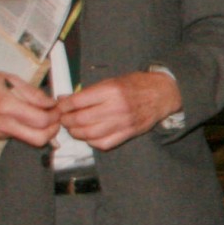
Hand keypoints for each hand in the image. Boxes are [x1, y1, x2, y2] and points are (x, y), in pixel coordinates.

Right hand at [0, 68, 59, 147]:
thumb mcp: (8, 78)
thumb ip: (32, 93)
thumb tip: (51, 103)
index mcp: (6, 106)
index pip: (41, 120)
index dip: (55, 115)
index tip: (57, 106)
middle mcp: (3, 123)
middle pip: (39, 139)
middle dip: (53, 129)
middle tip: (55, 116)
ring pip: (31, 140)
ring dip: (44, 131)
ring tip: (45, 115)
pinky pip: (20, 135)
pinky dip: (31, 129)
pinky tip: (30, 116)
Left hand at [56, 70, 182, 152]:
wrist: (163, 94)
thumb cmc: (136, 85)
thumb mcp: (113, 81)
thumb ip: (90, 92)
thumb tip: (64, 99)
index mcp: (112, 91)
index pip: (77, 102)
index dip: (63, 106)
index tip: (60, 107)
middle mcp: (116, 108)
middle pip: (80, 120)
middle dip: (66, 121)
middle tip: (63, 119)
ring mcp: (123, 123)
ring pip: (89, 134)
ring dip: (76, 133)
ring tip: (73, 128)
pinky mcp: (128, 133)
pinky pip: (103, 143)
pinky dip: (91, 142)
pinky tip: (89, 136)